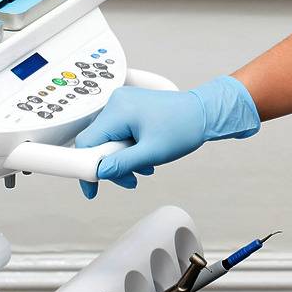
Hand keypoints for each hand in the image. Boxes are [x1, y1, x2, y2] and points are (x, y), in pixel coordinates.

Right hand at [74, 74, 260, 197]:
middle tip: (129, 181)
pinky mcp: (130, 106)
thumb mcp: (151, 153)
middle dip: (111, 166)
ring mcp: (123, 102)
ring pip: (109, 139)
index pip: (86, 143)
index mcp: (118, 110)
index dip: (87, 169)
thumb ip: (121, 164)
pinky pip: (119, 131)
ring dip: (122, 159)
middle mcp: (117, 102)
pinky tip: (144, 157)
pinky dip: (128, 148)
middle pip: (97, 142)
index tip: (92, 188)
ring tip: (143, 169)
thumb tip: (99, 173)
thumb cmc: (184, 128)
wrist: (205, 113)